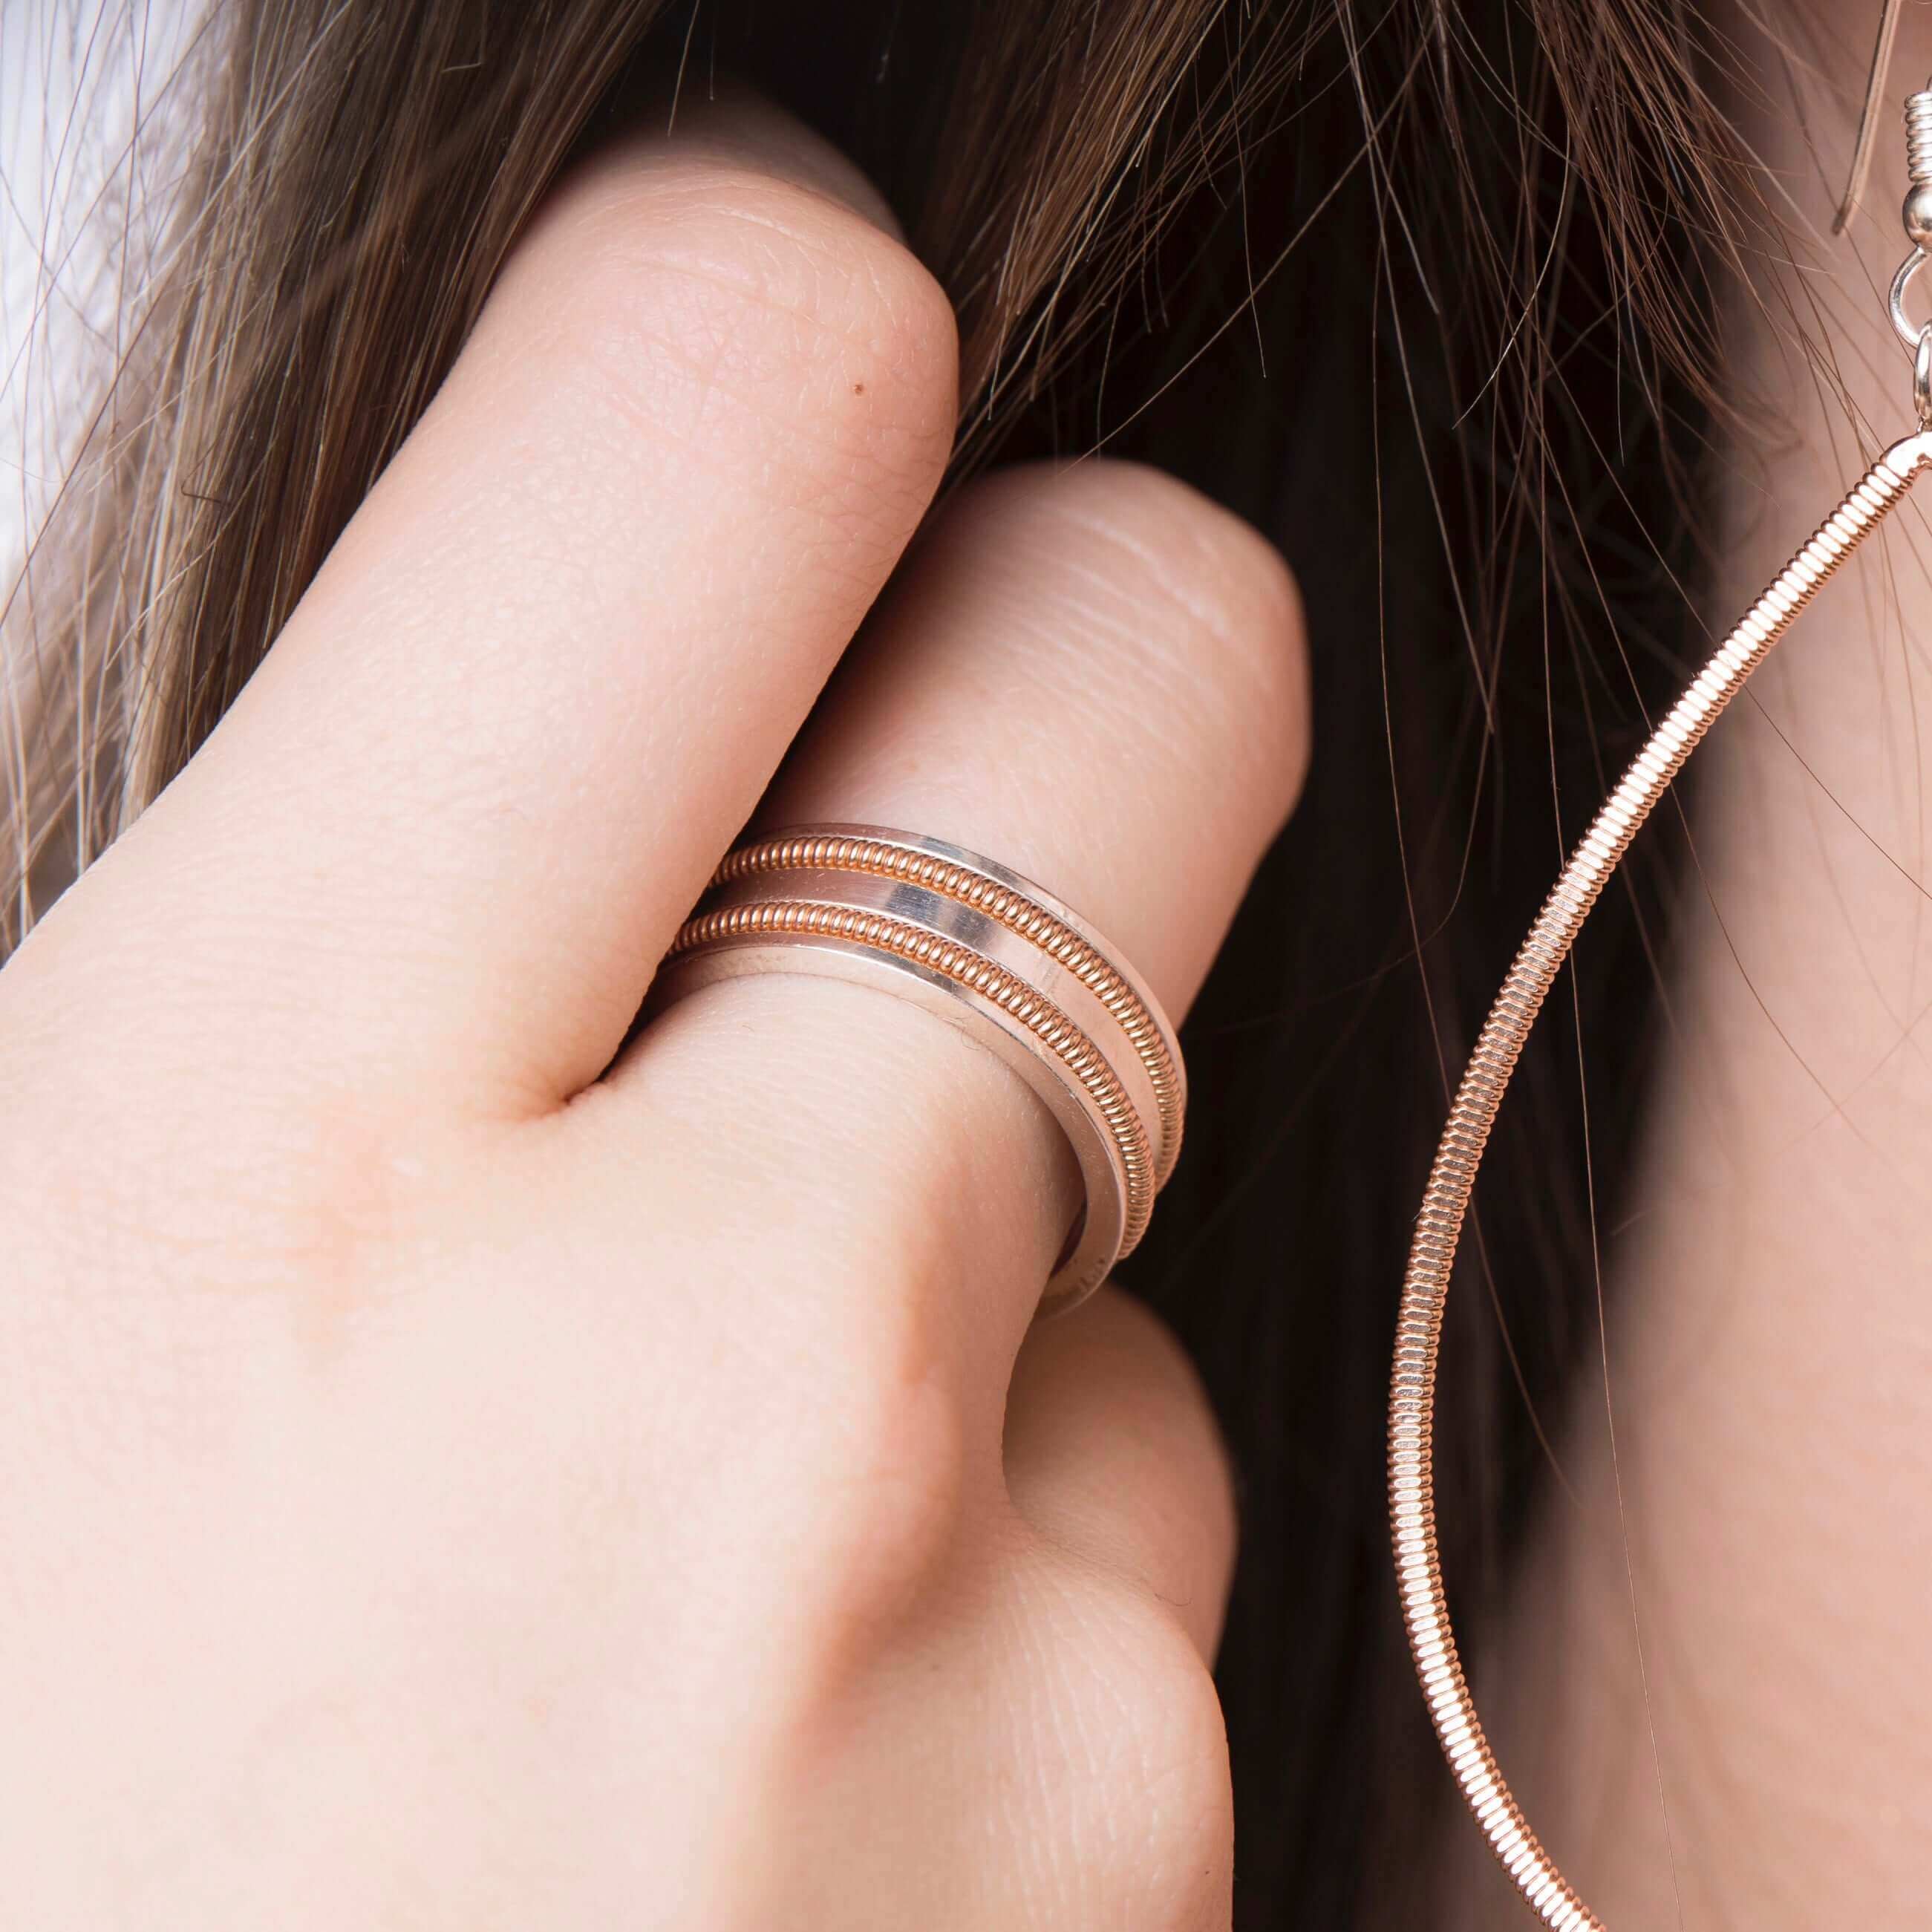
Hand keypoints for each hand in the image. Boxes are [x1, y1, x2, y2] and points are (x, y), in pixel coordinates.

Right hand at [0, 94, 1306, 1929]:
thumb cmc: (10, 1825)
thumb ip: (243, 1012)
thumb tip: (473, 758)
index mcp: (234, 1193)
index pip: (736, 410)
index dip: (761, 311)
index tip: (756, 366)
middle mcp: (743, 1418)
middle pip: (1143, 678)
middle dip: (1049, 664)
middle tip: (853, 805)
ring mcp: (1039, 1728)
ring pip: (1130, 1242)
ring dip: (947, 1307)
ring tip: (630, 1576)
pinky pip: (1142, 1590)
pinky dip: (969, 1615)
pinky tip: (715, 1805)